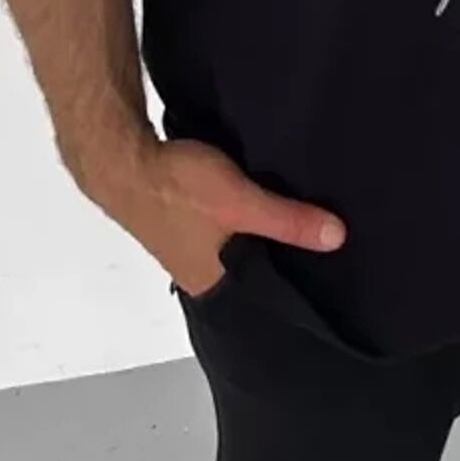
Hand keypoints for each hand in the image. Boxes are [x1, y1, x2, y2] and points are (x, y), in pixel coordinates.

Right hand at [84, 131, 345, 299]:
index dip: (290, 293)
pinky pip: (224, 232)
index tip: (327, 286)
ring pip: (236, 252)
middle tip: (324, 257)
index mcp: (210, 285)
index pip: (260, 303)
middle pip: (250, 276)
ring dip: (259, 242)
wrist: (122, 158)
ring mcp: (187, 249)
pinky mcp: (181, 223)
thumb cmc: (176, 187)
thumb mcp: (241, 203)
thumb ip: (287, 221)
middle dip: (279, 264)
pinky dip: (242, 225)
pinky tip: (261, 210)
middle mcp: (197, 275)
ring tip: (301, 233)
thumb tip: (338, 237)